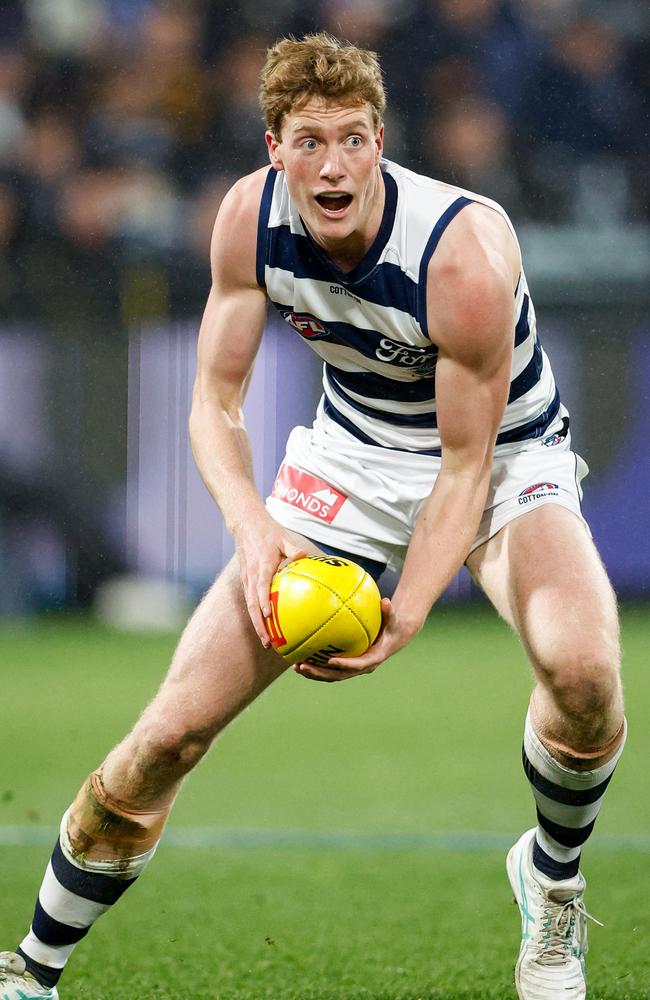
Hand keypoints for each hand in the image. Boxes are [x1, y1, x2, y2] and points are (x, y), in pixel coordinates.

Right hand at [233, 517, 306, 647]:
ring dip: (256, 624)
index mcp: (262, 565)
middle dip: (259, 624)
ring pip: (249, 605)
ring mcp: (247, 578)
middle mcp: (252, 575)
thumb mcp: (283, 537)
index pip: (261, 587)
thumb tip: (304, 556)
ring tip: (266, 641)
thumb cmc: (268, 531)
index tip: (268, 616)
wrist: (245, 524)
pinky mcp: (246, 579)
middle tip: (267, 642)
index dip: (263, 602)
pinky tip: (264, 625)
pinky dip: (255, 614)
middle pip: (252, 604)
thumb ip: (292, 549)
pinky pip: (249, 600)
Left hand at [293, 598, 420, 682]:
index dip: (344, 664)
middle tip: (303, 666)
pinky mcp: (346, 665)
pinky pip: (329, 669)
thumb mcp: (392, 619)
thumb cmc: (391, 626)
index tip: (330, 660)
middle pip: (339, 675)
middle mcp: (362, 667)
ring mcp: (353, 668)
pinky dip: (316, 666)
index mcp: (373, 658)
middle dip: (320, 673)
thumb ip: (388, 612)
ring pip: (331, 675)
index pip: (358, 665)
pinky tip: (300, 660)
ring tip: (296, 667)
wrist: (393, 637)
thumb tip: (386, 601)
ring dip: (314, 673)